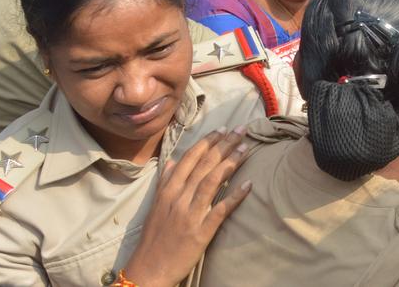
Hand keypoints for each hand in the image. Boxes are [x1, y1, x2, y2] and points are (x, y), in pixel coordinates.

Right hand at [121, 129, 252, 286]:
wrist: (149, 268)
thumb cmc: (154, 237)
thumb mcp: (155, 206)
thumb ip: (165, 182)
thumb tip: (172, 162)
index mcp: (167, 191)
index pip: (190, 160)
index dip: (207, 143)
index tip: (222, 129)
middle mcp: (178, 199)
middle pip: (204, 166)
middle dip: (224, 145)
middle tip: (241, 130)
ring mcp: (190, 214)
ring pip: (212, 182)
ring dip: (230, 163)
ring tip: (246, 148)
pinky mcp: (201, 232)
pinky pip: (220, 210)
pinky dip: (235, 197)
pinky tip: (249, 185)